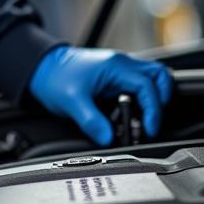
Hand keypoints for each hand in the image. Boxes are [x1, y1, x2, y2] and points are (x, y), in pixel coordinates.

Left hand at [28, 45, 173, 145]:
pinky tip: (127, 116)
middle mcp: (121, 65)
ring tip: (141, 121)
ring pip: (150, 80)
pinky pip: (137, 86)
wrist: (42, 68)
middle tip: (151, 122)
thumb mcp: (70, 100)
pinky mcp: (114, 79)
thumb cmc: (55, 76)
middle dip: (161, 100)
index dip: (153, 110)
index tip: (148, 129)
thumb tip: (109, 139)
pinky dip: (139, 101)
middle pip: (159, 76)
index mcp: (115, 66)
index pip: (148, 86)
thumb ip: (91, 120)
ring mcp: (119, 71)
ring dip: (151, 100)